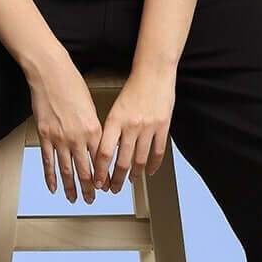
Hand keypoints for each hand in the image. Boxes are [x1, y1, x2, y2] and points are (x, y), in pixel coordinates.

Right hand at [27, 49, 103, 202]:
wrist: (50, 73)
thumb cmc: (72, 84)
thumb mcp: (91, 107)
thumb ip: (93, 128)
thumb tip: (95, 143)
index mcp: (94, 129)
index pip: (102, 161)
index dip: (104, 177)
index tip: (106, 186)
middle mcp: (78, 137)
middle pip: (86, 171)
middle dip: (90, 189)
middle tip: (92, 199)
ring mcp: (60, 138)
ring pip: (67, 171)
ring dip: (71, 188)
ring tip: (74, 199)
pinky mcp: (45, 136)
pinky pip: (48, 162)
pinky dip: (51, 177)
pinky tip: (54, 187)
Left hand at [93, 64, 175, 192]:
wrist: (154, 73)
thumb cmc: (133, 89)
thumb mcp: (115, 109)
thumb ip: (110, 130)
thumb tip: (103, 153)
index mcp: (115, 120)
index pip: (103, 152)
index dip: (100, 171)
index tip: (97, 181)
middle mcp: (131, 125)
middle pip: (122, 161)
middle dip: (116, 180)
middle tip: (113, 189)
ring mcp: (148, 127)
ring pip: (140, 159)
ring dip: (134, 175)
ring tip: (130, 181)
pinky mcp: (163, 126)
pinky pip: (158, 152)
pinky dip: (153, 165)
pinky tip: (149, 171)